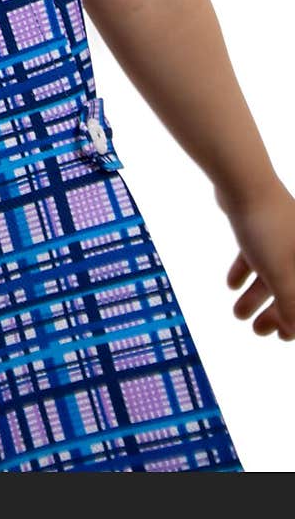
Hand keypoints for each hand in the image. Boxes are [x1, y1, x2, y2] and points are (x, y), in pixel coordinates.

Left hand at [217, 174, 294, 340]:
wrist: (243, 181)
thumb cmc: (268, 229)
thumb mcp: (281, 274)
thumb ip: (291, 305)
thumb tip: (294, 331)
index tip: (282, 337)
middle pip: (292, 286)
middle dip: (275, 312)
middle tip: (257, 331)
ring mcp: (283, 233)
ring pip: (272, 271)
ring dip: (255, 296)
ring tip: (237, 314)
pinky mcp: (261, 224)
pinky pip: (257, 254)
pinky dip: (245, 270)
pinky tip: (231, 285)